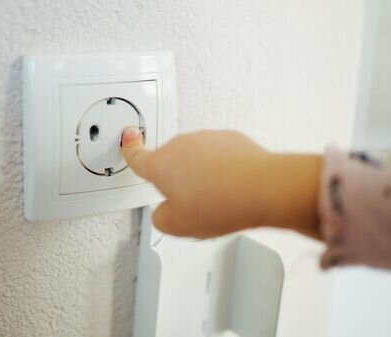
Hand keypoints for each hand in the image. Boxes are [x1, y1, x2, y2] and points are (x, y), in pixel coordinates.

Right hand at [120, 127, 321, 238]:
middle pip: (170, 162)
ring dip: (200, 173)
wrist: (263, 187)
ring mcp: (206, 139)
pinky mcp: (230, 138)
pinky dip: (221, 167)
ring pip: (195, 158)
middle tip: (192, 202)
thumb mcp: (177, 226)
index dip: (130, 150)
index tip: (127, 140)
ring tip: (217, 196)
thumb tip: (166, 209)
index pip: (137, 157)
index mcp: (161, 165)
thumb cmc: (220, 204)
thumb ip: (161, 217)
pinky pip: (218, 154)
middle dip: (176, 179)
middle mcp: (181, 146)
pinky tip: (232, 184)